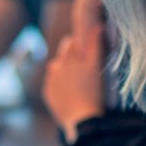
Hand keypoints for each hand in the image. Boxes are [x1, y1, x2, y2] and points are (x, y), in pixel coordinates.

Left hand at [42, 25, 106, 140]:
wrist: (81, 119)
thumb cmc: (92, 92)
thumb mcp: (96, 66)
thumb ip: (95, 44)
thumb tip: (98, 26)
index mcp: (67, 58)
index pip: (69, 43)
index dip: (77, 48)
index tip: (85, 56)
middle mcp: (55, 67)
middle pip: (62, 57)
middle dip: (70, 61)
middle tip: (83, 73)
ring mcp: (50, 81)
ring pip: (56, 71)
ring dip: (64, 74)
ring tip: (77, 85)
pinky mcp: (47, 94)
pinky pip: (52, 85)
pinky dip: (59, 87)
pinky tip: (70, 95)